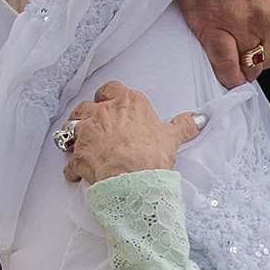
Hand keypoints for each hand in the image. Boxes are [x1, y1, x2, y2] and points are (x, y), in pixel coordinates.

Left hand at [61, 84, 203, 183]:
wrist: (133, 180)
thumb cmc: (151, 156)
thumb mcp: (172, 138)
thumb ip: (183, 126)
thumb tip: (198, 120)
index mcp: (127, 102)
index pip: (111, 88)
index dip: (110, 96)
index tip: (112, 103)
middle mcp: (103, 112)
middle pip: (87, 105)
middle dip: (88, 114)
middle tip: (96, 125)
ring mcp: (87, 131)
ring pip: (71, 126)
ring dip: (74, 134)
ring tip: (81, 144)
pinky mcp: (78, 154)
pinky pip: (70, 160)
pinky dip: (72, 167)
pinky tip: (78, 174)